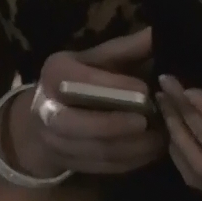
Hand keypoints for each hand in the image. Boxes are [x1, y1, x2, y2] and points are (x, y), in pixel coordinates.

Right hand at [7, 28, 166, 177]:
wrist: (40, 120)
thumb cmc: (78, 82)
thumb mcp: (95, 59)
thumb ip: (126, 50)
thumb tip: (158, 34)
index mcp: (55, 74)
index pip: (82, 83)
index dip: (114, 88)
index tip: (146, 90)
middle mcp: (47, 109)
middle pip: (76, 124)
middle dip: (114, 125)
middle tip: (148, 121)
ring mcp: (55, 141)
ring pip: (94, 150)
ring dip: (131, 147)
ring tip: (161, 137)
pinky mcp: (69, 163)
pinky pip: (102, 167)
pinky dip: (131, 161)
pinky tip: (152, 151)